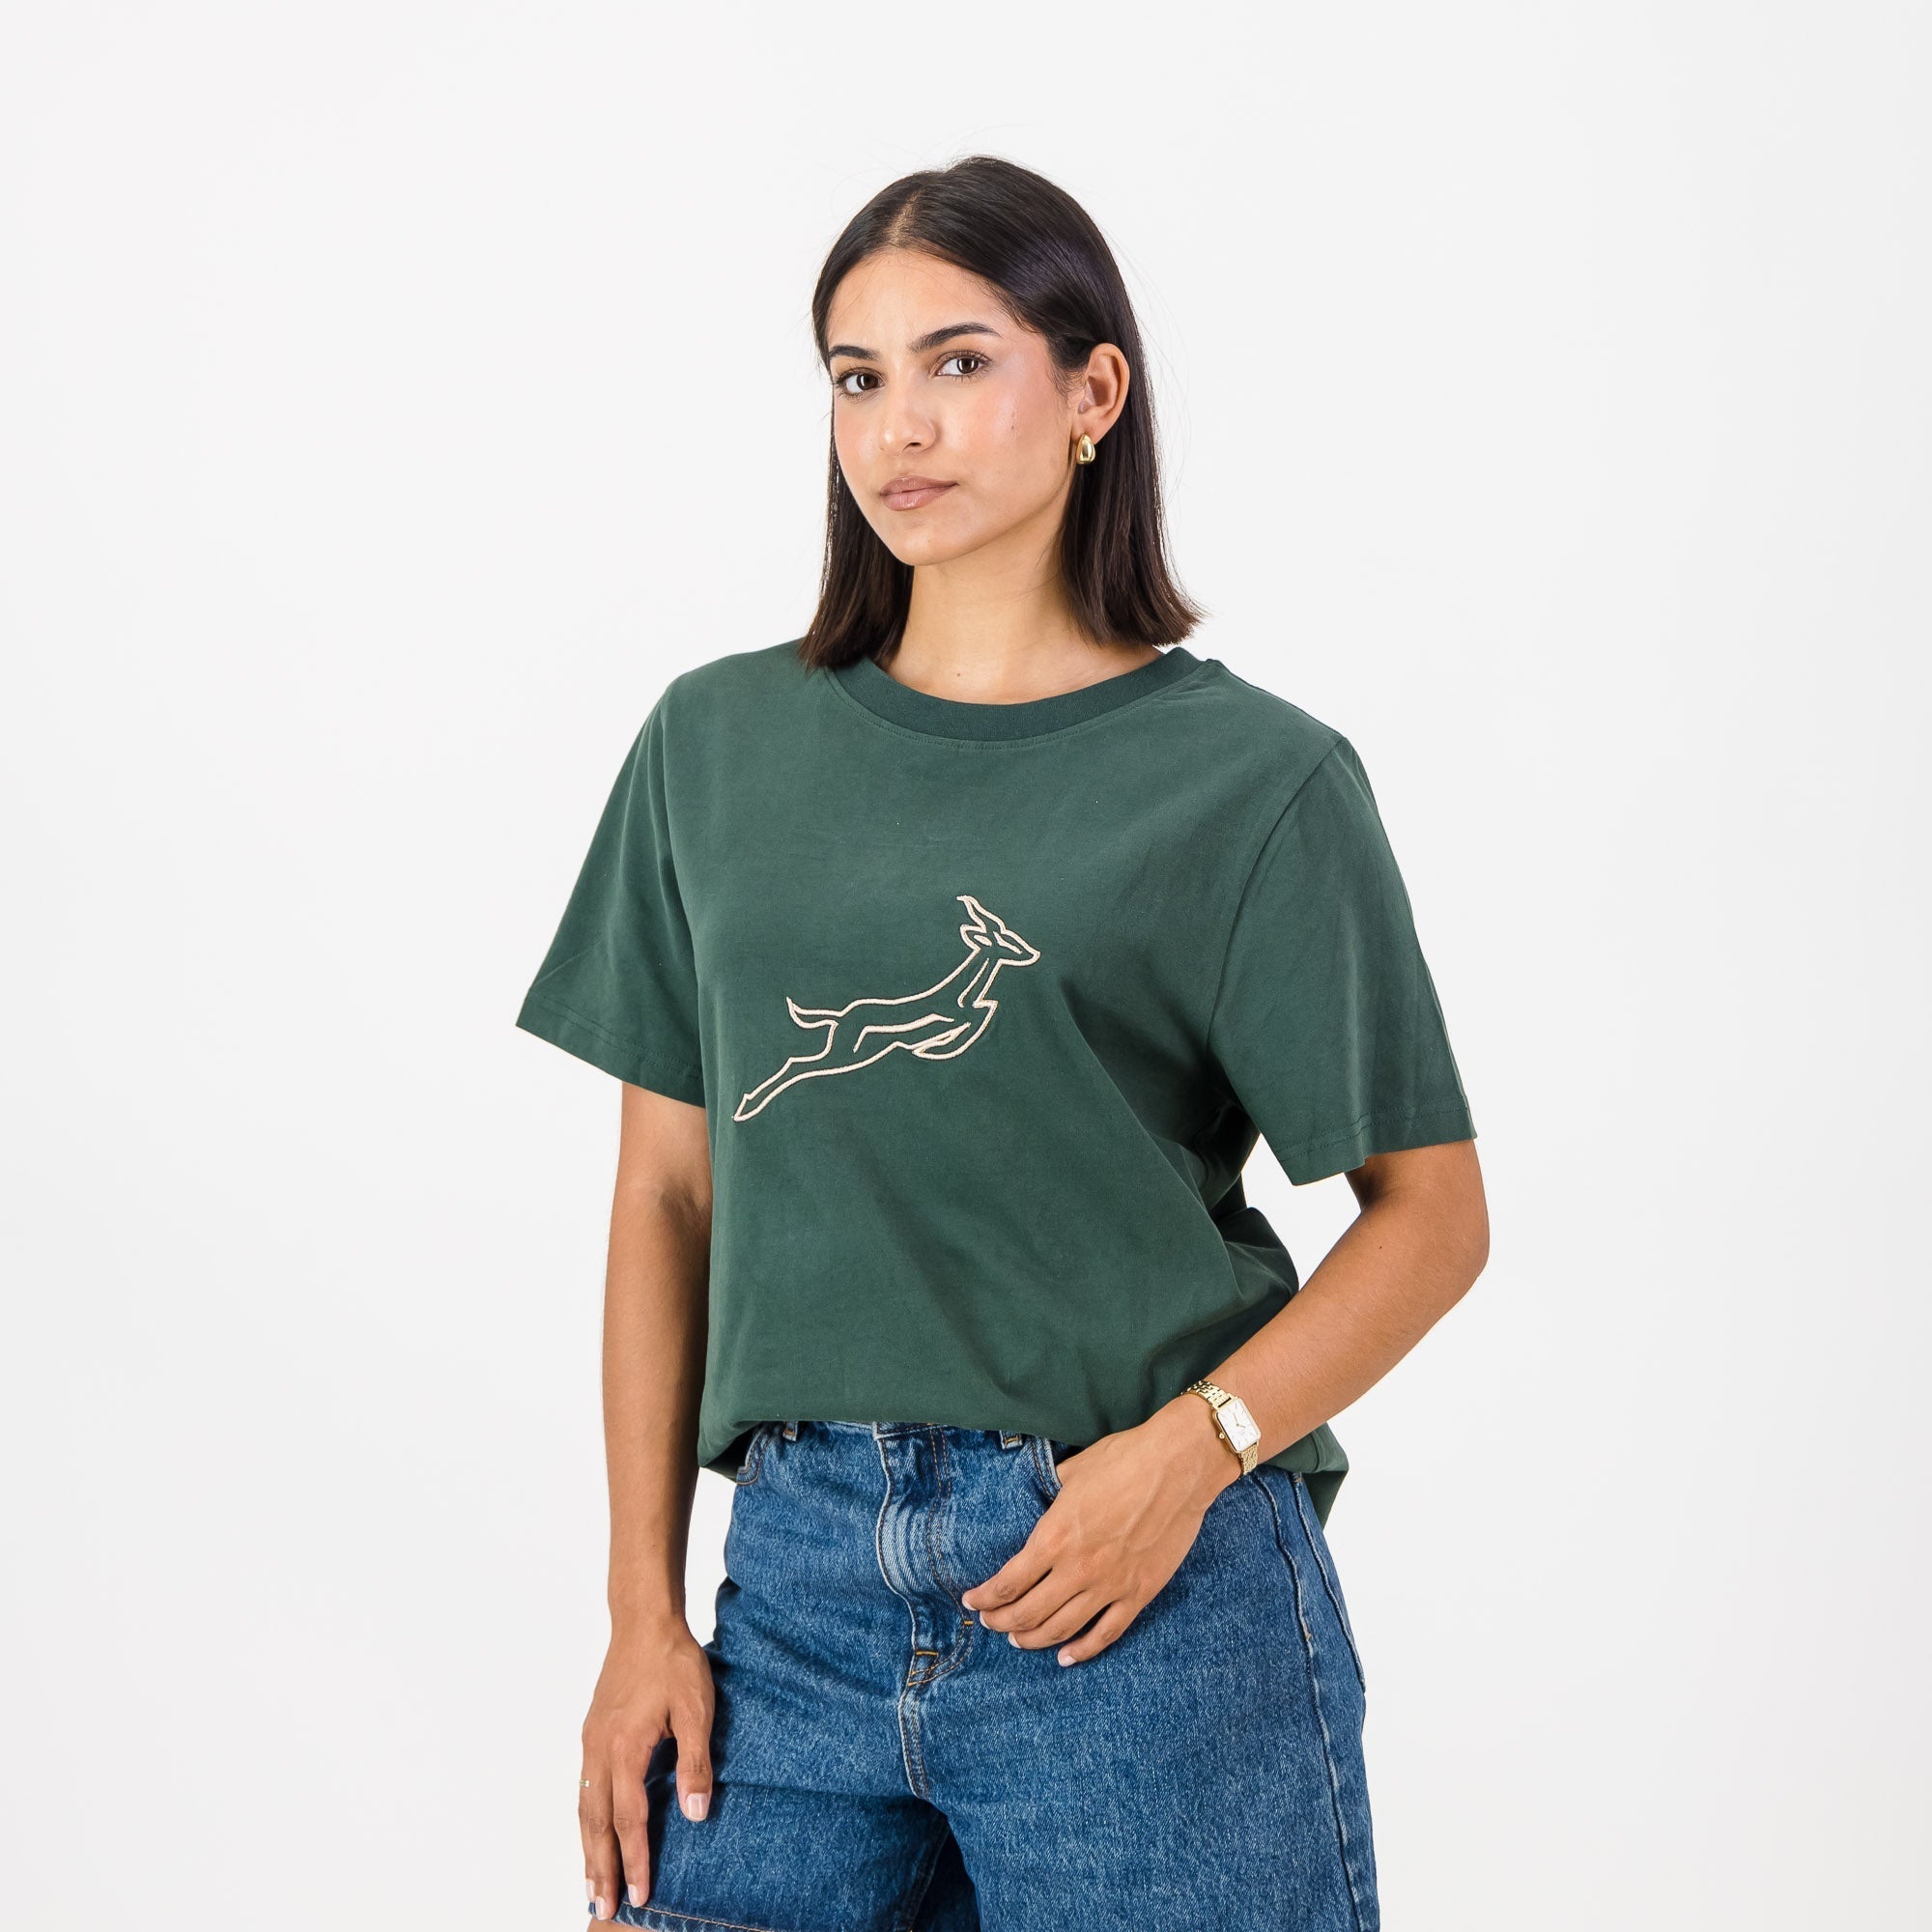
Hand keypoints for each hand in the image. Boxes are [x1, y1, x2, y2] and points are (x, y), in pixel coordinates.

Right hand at [578, 1618, 715, 1919]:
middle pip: (596, 1822)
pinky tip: (592, 1831)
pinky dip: (586, 1818)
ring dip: (588, 1848)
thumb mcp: (696, 1709)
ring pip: (584, 1807)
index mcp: (625, 1749)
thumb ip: (696, 1762)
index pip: (629, 1818)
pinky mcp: (592, 1732)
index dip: (635, 1860)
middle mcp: (599, 1750)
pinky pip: (583, 1786)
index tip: (642, 1894)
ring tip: (591, 1885)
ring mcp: (591, 1741)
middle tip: (603, 1908)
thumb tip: (696, 1814)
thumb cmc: (674, 1661)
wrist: (644, 1621)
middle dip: (600, 1868)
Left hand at [960, 1399, 1238, 1664]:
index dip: (985, 1597)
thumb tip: (1037, 1494)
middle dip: (1003, 1622)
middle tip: (991, 1623)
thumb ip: (1050, 1491)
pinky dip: (1084, 1650)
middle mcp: (1078, 1568)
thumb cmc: (1124, 1459)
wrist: (1178, 1467)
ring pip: (1063, 1628)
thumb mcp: (1073, 1471)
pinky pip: (1106, 1632)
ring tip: (1019, 1641)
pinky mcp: (1139, 1593)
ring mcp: (1110, 1585)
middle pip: (1029, 1612)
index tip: (971, 1601)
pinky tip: (1067, 1657)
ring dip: (1035, 1639)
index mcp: (1055, 1536)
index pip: (1009, 1581)